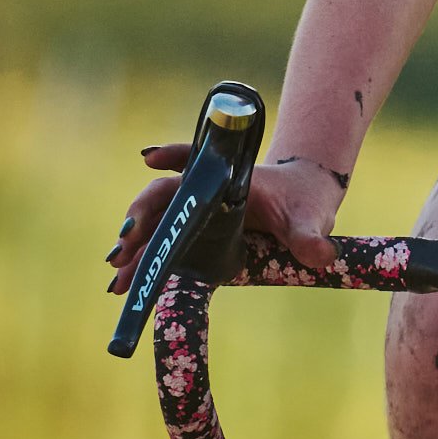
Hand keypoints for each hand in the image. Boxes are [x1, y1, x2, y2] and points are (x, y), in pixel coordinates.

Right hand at [107, 145, 345, 291]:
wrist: (304, 195)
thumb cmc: (306, 201)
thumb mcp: (310, 218)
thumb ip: (310, 236)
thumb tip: (320, 254)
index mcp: (228, 178)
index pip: (192, 164)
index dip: (171, 157)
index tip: (149, 159)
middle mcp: (205, 189)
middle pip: (164, 199)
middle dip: (139, 223)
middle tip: (122, 253)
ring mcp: (198, 209)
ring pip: (158, 223)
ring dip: (136, 248)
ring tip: (117, 281)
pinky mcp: (197, 228)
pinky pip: (165, 239)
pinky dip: (145, 255)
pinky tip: (127, 278)